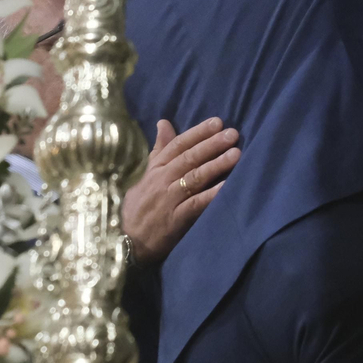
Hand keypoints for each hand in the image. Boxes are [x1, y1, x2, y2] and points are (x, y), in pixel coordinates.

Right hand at [123, 118, 239, 264]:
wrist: (126, 241)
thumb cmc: (139, 206)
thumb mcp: (146, 175)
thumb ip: (159, 150)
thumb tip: (164, 122)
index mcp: (156, 168)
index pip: (178, 145)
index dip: (198, 132)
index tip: (217, 122)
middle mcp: (162, 180)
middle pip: (189, 158)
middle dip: (212, 144)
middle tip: (232, 133)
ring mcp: (169, 199)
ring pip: (194, 177)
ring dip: (216, 165)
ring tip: (236, 154)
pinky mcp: (175, 219)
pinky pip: (196, 204)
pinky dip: (211, 194)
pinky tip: (227, 186)